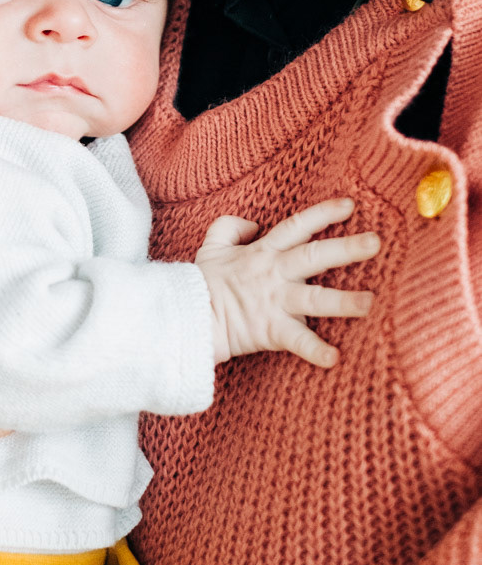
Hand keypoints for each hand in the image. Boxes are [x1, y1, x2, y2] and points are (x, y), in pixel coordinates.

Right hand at [196, 198, 379, 366]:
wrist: (189, 315)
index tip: (351, 205)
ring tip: (371, 302)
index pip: (298, 226)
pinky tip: (335, 359)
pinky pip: (297, 342)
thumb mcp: (211, 245)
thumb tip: (253, 224)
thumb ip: (231, 226)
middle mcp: (275, 273)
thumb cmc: (202, 281)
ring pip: (315, 299)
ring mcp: (275, 302)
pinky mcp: (272, 330)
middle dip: (347, 248)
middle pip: (314, 256)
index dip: (323, 213)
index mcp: (264, 252)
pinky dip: (315, 351)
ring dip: (344, 302)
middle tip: (376, 242)